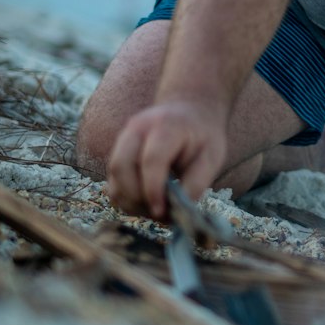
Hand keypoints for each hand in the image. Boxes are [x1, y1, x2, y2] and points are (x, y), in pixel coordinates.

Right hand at [105, 101, 227, 219]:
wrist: (188, 111)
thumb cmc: (202, 136)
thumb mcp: (212, 156)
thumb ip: (197, 182)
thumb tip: (177, 209)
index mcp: (166, 126)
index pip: (151, 160)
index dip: (153, 190)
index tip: (162, 212)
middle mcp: (137, 128)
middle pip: (122, 166)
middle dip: (137, 198)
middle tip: (159, 213)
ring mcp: (123, 138)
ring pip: (113, 176)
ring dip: (130, 200)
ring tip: (155, 209)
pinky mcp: (117, 151)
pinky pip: (112, 180)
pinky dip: (125, 198)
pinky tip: (146, 202)